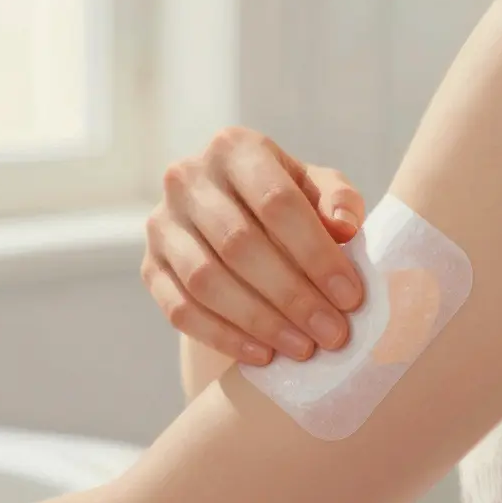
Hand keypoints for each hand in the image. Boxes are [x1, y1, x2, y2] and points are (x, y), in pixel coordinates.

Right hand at [142, 127, 365, 365]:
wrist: (232, 221)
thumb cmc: (285, 203)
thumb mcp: (317, 189)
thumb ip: (339, 202)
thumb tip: (344, 228)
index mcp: (234, 148)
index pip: (276, 202)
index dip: (316, 253)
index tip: (351, 296)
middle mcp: (187, 178)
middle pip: (240, 244)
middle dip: (293, 296)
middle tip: (333, 334)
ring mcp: (161, 223)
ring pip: (207, 281)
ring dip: (260, 322)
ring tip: (303, 348)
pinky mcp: (150, 266)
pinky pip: (180, 309)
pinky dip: (223, 337)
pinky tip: (263, 354)